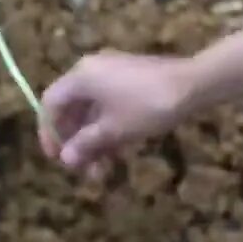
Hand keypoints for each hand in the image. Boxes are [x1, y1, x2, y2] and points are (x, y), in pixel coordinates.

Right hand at [38, 51, 196, 172]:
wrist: (193, 85)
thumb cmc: (147, 106)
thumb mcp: (114, 129)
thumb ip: (86, 143)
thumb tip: (66, 158)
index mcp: (80, 77)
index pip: (50, 104)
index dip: (49, 133)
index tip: (57, 158)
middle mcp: (92, 71)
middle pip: (71, 109)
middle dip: (75, 142)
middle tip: (83, 170)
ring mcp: (113, 74)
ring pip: (93, 111)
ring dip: (93, 140)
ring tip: (102, 170)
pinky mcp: (131, 81)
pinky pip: (110, 106)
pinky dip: (109, 129)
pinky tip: (116, 154)